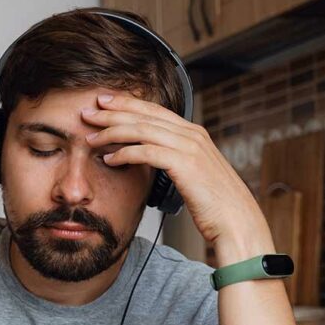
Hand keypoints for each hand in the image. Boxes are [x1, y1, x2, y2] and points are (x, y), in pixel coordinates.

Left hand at [82, 93, 274, 264]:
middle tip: (88, 112)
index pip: (154, 111)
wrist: (236, 221)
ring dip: (112, 132)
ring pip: (142, 131)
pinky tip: (109, 159)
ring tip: (91, 137)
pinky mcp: (185, 164)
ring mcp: (190, 148)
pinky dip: (125, 154)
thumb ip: (175, 160)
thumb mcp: (193, 174)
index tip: (104, 103)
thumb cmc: (213, 203)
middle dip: (113, 112)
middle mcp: (192, 134)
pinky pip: (147, 153)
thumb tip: (154, 157)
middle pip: (145, 115)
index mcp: (193, 133)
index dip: (127, 104)